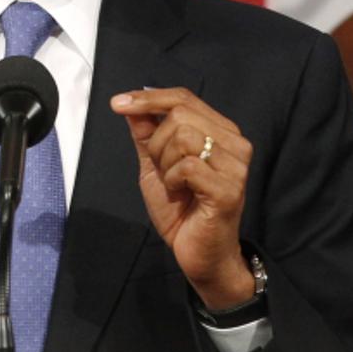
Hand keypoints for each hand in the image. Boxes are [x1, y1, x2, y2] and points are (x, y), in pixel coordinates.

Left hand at [110, 87, 254, 309]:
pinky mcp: (229, 188)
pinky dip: (172, 180)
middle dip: (156, 142)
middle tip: (162, 170)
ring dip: (165, 163)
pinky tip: (180, 194)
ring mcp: (235, 165)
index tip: (117, 103)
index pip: (183, 97)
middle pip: (180, 114)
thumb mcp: (155, 165)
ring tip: (174, 184)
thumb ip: (145, 134)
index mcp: (220, 131)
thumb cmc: (181, 210)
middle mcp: (235, 142)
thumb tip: (131, 104)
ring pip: (183, 137)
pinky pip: (187, 166)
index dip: (148, 98)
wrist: (198, 254)